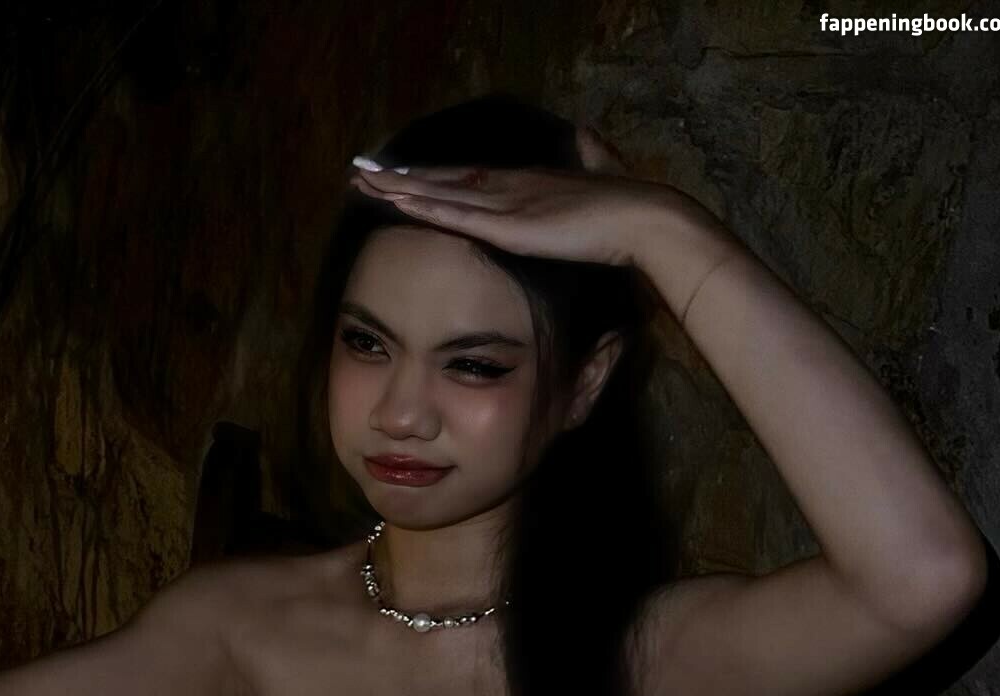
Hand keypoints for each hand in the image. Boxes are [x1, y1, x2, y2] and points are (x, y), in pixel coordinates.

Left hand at [347, 125, 671, 270]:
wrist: (638, 218)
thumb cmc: (619, 215)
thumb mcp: (589, 196)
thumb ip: (576, 184)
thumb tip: (576, 168)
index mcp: (521, 184)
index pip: (463, 178)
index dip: (428, 178)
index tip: (397, 175)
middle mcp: (505, 186)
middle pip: (440, 179)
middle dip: (399, 177)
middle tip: (361, 171)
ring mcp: (504, 202)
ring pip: (439, 191)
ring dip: (398, 187)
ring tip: (362, 181)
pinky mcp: (506, 224)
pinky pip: (455, 213)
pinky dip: (424, 205)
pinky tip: (397, 200)